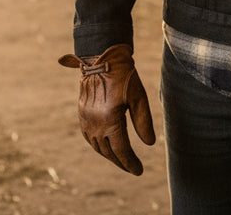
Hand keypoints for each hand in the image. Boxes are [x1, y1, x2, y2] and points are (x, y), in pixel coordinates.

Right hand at [59, 44, 155, 174]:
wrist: (101, 58)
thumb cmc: (123, 75)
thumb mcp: (138, 96)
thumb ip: (143, 121)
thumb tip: (149, 144)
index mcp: (110, 121)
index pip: (122, 151)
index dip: (131, 163)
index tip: (139, 171)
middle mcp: (95, 125)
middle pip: (109, 152)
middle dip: (121, 162)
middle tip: (133, 168)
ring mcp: (86, 121)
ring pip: (98, 147)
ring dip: (110, 155)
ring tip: (122, 159)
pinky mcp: (81, 115)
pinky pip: (89, 138)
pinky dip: (99, 146)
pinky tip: (107, 146)